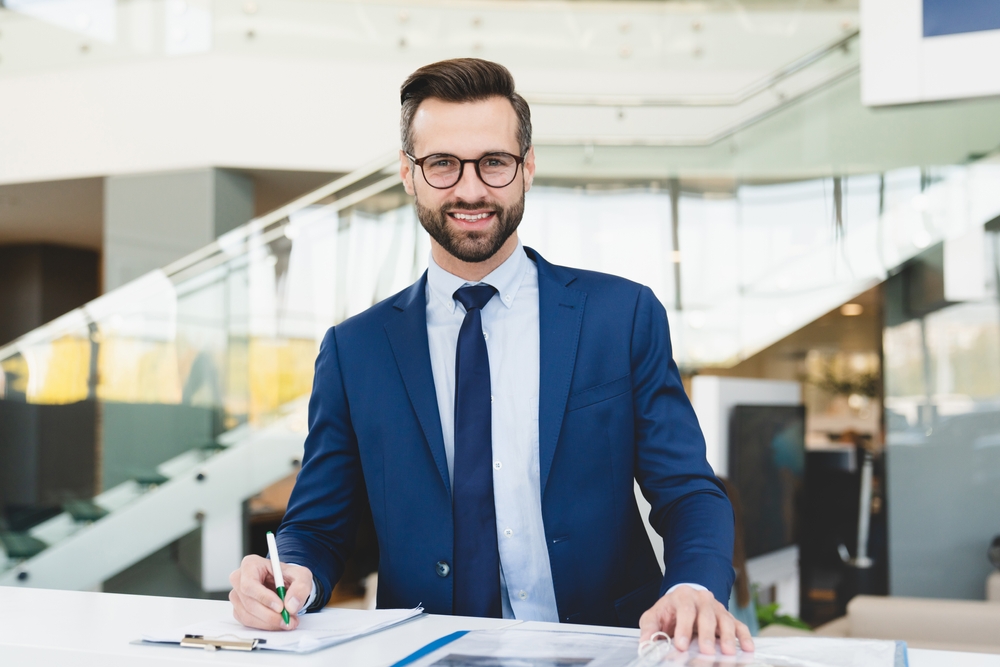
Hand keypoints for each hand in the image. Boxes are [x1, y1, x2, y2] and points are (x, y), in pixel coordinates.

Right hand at [229, 555, 312, 630]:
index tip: (280, 607)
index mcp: (250, 564)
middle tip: (288, 619)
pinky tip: (278, 622)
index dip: (264, 598)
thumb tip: (291, 605)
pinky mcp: (238, 609)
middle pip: (249, 602)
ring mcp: (237, 596)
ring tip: (287, 621)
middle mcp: (239, 579)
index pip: (250, 584)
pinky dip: (265, 625)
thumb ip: (300, 587)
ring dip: (269, 623)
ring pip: (248, 615)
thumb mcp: (302, 576)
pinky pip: (248, 622)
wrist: (286, 584)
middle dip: (270, 615)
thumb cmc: (289, 576)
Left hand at [639, 585, 754, 654]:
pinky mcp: (728, 617)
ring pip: (725, 620)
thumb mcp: (655, 616)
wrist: (684, 600)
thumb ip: (650, 629)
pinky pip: (739, 626)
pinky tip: (748, 648)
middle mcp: (702, 599)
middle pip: (707, 616)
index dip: (684, 628)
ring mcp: (718, 608)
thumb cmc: (670, 611)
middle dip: (707, 635)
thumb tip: (645, 644)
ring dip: (728, 637)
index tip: (681, 645)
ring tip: (728, 652)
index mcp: (683, 596)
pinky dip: (744, 636)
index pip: (685, 611)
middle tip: (707, 651)